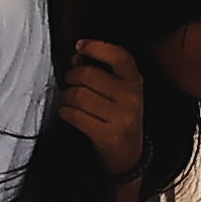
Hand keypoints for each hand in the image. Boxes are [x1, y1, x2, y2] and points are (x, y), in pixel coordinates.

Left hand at [56, 37, 151, 179]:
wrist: (128, 155)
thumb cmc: (118, 118)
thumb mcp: (117, 92)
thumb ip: (98, 71)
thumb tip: (77, 57)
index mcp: (135, 82)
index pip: (119, 56)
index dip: (97, 47)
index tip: (80, 46)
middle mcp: (131, 97)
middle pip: (87, 75)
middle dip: (71, 78)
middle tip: (70, 83)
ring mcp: (121, 117)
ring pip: (78, 95)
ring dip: (66, 97)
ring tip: (70, 101)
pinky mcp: (107, 134)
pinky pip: (74, 115)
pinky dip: (65, 113)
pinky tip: (69, 114)